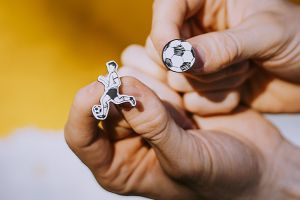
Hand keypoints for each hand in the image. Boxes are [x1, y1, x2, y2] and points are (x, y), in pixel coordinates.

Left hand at [65, 76, 299, 199]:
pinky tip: (189, 90)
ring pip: (126, 77)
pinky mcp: (163, 96)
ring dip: (156, 83)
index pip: (79, 135)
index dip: (84, 107)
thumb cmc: (222, 177)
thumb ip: (154, 127)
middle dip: (136, 95)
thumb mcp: (186, 160)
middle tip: (174, 109)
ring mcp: (143, 114)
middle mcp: (124, 138)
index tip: (104, 87)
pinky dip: (167, 70)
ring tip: (186, 106)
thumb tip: (123, 88)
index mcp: (118, 166)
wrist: (257, 164)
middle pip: (104, 99)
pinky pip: (149, 67)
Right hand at [148, 0, 299, 113]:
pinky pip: (190, 99)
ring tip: (245, 71)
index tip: (174, 58)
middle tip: (238, 62)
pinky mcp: (204, 85)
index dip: (163, 33)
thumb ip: (224, 45)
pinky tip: (240, 89)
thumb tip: (182, 59)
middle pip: (163, 49)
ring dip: (212, 82)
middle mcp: (198, 29)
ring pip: (175, 78)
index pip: (167, 8)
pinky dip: (214, 100)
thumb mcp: (267, 34)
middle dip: (197, 65)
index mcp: (210, 0)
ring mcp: (199, 59)